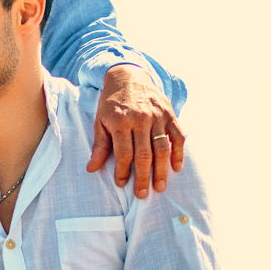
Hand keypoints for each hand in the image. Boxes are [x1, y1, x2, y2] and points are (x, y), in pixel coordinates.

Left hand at [86, 65, 184, 198]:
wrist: (128, 75)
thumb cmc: (112, 102)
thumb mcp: (100, 121)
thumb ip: (100, 145)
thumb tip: (91, 168)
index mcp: (121, 122)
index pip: (123, 153)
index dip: (122, 171)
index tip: (122, 184)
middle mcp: (140, 119)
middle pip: (144, 154)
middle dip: (143, 177)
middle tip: (142, 194)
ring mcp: (157, 116)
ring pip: (162, 148)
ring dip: (162, 170)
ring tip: (160, 187)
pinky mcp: (169, 113)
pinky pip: (177, 135)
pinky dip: (178, 152)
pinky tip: (176, 167)